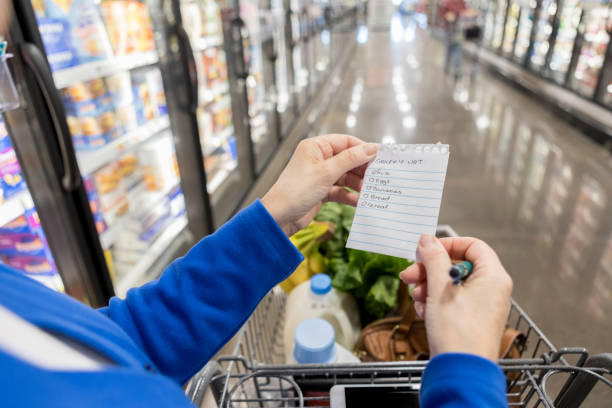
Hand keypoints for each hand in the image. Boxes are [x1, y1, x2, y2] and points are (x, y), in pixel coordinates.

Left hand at [262, 134, 376, 235]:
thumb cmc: (297, 190)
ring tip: (370, 191)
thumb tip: (371, 148)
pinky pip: (340, 191)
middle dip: (362, 169)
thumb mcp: (326, 173)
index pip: (345, 142)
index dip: (362, 149)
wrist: (279, 217)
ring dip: (358, 184)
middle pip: (347, 159)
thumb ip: (350, 160)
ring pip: (345, 176)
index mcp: (315, 147)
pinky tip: (359, 201)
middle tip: (378, 176)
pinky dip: (349, 196)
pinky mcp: (321, 191)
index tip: (379, 157)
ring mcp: (320, 176)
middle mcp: (318, 159)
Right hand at [399, 235, 512, 361]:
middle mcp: (492, 290)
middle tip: (410, 274)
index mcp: (493, 277)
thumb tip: (428, 240)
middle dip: (430, 269)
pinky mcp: (471, 320)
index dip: (448, 244)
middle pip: (458, 265)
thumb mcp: (440, 288)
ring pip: (452, 284)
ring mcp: (482, 306)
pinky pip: (452, 301)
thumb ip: (433, 259)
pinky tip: (424, 311)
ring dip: (429, 287)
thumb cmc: (458, 332)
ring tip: (417, 298)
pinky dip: (435, 302)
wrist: (460, 371)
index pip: (473, 246)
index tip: (428, 250)